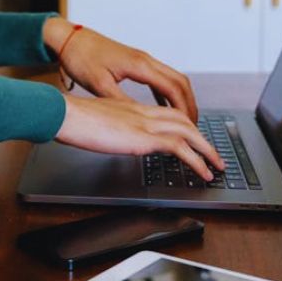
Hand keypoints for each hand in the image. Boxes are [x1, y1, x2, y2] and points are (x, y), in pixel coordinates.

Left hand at [44, 19, 198, 121]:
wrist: (70, 38)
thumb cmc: (81, 57)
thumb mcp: (99, 84)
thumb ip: (120, 101)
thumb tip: (139, 119)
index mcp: (139, 65)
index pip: (173, 88)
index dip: (184, 108)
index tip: (189, 126)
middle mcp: (145, 60)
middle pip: (180, 82)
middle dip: (190, 104)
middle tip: (194, 126)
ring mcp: (142, 60)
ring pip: (172, 78)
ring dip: (181, 98)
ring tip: (183, 120)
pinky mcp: (135, 62)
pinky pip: (159, 78)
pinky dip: (167, 93)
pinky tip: (163, 107)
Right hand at [55, 95, 223, 178]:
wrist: (66, 115)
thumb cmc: (72, 119)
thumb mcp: (96, 122)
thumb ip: (110, 127)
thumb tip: (113, 138)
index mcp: (132, 108)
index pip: (167, 113)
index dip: (184, 125)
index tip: (192, 138)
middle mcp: (143, 113)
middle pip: (184, 120)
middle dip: (203, 137)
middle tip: (213, 154)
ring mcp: (145, 123)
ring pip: (188, 132)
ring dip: (206, 150)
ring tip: (216, 166)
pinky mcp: (144, 137)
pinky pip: (180, 148)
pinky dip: (196, 160)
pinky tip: (202, 172)